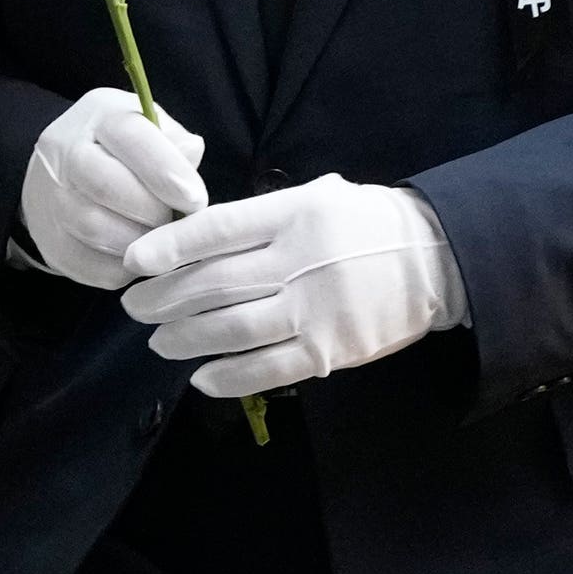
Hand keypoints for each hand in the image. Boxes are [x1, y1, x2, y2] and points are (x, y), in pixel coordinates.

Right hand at [19, 87, 208, 288]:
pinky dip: (121, 267)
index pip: (130, 135)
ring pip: (94, 227)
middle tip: (174, 222)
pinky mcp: (51, 240)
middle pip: (106, 184)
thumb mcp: (150, 130)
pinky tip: (138, 256)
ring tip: (158, 240)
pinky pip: (88, 263)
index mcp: (99, 117)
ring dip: (137, 242)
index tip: (195, 199)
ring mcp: (51, 198)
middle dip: (151, 210)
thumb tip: (191, 153)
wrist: (58, 177)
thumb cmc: (121, 151)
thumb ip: (174, 141)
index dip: (165, 169)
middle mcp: (66, 152)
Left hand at [121, 174, 466, 398]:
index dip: (169, 247)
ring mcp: (315, 309)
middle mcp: (300, 259)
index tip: (134, 262)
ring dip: (186, 338)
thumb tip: (197, 237)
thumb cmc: (370, 223)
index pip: (217, 229)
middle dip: (164, 298)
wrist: (438, 261)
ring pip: (231, 329)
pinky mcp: (329, 351)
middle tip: (134, 306)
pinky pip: (266, 369)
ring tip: (159, 341)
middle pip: (213, 283)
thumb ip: (264, 217)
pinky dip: (227, 376)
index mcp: (295, 213)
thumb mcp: (321, 196)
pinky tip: (200, 377)